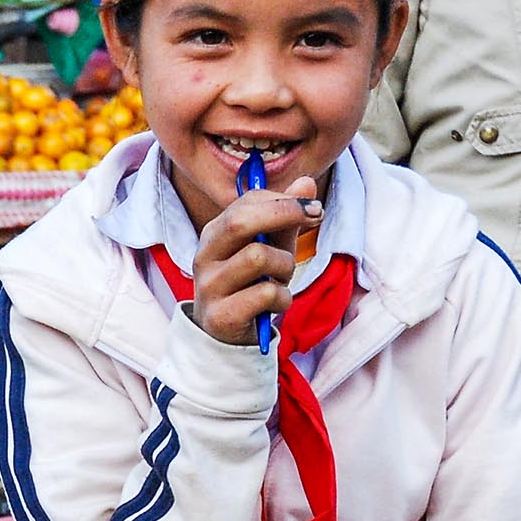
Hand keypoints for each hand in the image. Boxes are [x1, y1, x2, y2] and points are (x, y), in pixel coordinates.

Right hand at [187, 173, 321, 348]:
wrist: (226, 338)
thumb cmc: (250, 286)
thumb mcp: (271, 249)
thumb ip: (286, 219)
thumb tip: (306, 183)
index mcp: (214, 233)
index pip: (246, 202)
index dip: (284, 199)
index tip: (313, 207)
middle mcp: (205, 256)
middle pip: (241, 221)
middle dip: (285, 213)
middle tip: (315, 218)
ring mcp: (209, 287)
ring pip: (259, 257)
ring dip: (285, 266)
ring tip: (282, 279)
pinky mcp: (220, 315)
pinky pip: (266, 293)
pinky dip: (283, 298)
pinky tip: (276, 304)